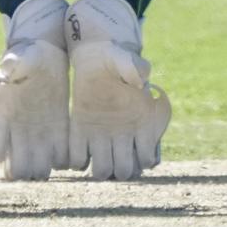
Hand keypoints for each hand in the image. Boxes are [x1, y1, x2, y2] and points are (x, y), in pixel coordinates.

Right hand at [0, 0, 68, 179]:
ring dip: (42, 169)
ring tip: (49, 157)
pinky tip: (65, 149)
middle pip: (15, 167)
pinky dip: (62, 160)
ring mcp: (37, 135)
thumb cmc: (29, 54)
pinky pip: (60, 159)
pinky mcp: (57, 135)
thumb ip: (14, 63)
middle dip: (21, 169)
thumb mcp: (22, 55)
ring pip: (37, 169)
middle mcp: (17, 130)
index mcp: (3, 112)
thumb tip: (7, 68)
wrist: (47, 57)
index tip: (2, 154)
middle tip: (32, 161)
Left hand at [64, 0, 170, 180]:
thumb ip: (134, 66)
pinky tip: (79, 149)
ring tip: (96, 158)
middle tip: (114, 157)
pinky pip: (79, 157)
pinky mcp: (81, 131)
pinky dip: (78, 159)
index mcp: (141, 123)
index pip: (148, 157)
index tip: (137, 147)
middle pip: (126, 171)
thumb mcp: (124, 58)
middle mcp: (123, 136)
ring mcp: (101, 136)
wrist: (95, 56)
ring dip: (101, 170)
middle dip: (122, 169)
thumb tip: (140, 80)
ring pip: (104, 170)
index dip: (145, 159)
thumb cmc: (115, 58)